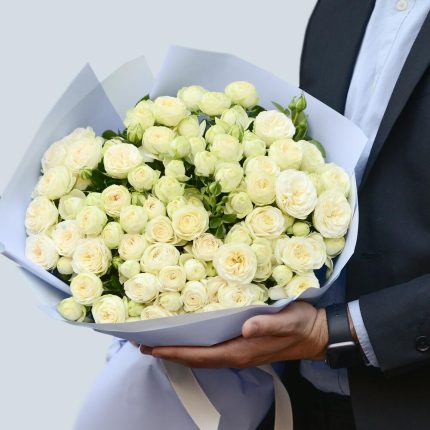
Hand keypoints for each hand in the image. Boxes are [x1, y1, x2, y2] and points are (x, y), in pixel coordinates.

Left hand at [139, 301, 328, 367]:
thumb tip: (246, 327)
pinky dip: (194, 346)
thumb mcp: (288, 321)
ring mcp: (239, 351)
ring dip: (179, 350)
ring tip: (159, 342)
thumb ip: (267, 325)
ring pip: (202, 355)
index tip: (152, 347)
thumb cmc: (301, 325)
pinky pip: (211, 350)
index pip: (201, 355)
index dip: (175, 352)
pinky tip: (189, 337)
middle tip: (144, 344)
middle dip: (169, 353)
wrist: (316, 334)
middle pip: (196, 358)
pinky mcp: (243, 345)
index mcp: (241, 350)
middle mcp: (236, 354)